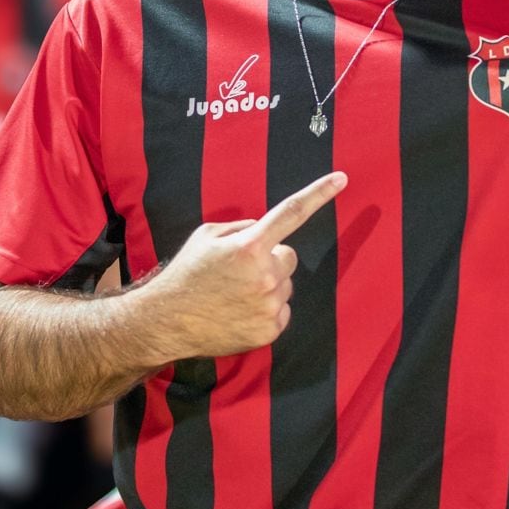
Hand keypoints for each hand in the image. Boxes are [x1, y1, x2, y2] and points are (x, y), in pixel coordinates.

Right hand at [139, 172, 346, 360]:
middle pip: (288, 256)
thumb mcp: (206, 236)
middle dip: (271, 259)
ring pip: (285, 285)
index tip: (342, 178)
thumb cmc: (186, 274)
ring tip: (234, 295)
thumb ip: (242, 228)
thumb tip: (264, 231)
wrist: (166, 321)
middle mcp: (265, 274)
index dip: (319, 193)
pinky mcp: (269, 330)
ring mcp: (269, 305)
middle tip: (239, 271)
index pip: (291, 212)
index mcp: (249, 246)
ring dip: (267, 286)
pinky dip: (266, 311)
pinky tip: (240, 312)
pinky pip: (281, 311)